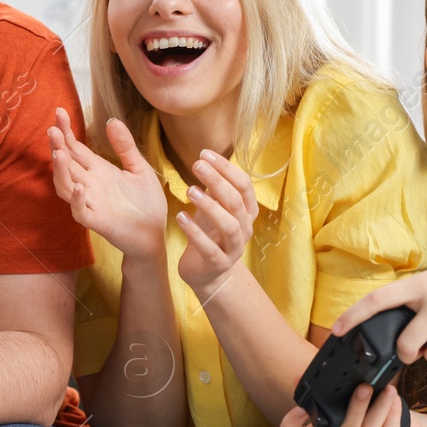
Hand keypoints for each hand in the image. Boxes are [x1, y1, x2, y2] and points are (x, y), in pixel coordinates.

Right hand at [48, 109, 167, 259]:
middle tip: (53, 129)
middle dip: (58, 147)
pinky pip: (81, 212)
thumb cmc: (146, 204)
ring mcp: (91, 203)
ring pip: (65, 187)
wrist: (155, 235)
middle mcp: (90, 185)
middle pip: (66, 164)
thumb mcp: (139, 169)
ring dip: (60, 172)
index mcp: (98, 170)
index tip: (60, 112)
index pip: (75, 148)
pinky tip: (81, 187)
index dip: (66, 131)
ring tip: (59, 154)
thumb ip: (125, 147)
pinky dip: (78, 200)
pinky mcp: (98, 222)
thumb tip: (112, 120)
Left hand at [175, 151, 256, 294]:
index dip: (227, 168)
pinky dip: (194, 232)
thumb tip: (206, 158)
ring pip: (229, 225)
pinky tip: (180, 217)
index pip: (244, 185)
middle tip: (197, 165)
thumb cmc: (210, 233)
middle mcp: (245, 228)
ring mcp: (234, 248)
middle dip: (218, 181)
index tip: (205, 153)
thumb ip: (215, 188)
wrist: (208, 273)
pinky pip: (209, 248)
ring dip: (210, 206)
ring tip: (190, 191)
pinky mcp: (218, 264)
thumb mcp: (213, 208)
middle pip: (236, 202)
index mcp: (247, 211)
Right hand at [277, 383, 420, 426]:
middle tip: (364, 387)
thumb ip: (324, 393)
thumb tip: (299, 377)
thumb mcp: (344, 407)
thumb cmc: (367, 418)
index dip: (289, 426)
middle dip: (355, 408)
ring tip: (387, 391)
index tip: (300, 408)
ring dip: (379, 409)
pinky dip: (392, 417)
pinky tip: (394, 403)